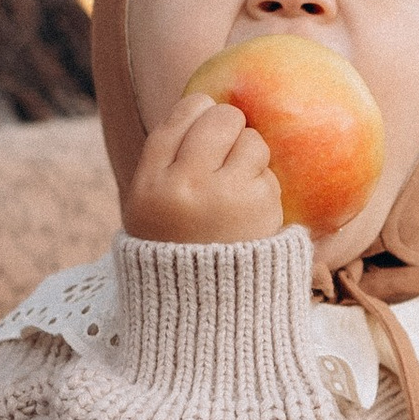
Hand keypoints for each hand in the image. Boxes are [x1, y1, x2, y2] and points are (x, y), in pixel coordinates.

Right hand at [122, 93, 284, 245]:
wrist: (202, 312)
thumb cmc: (174, 253)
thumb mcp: (148, 211)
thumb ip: (167, 165)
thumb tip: (204, 107)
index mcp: (149, 184)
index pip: (178, 119)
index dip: (198, 108)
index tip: (205, 115)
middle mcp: (185, 185)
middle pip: (220, 119)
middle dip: (231, 124)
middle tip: (231, 142)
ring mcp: (226, 196)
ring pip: (253, 142)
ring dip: (251, 157)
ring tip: (237, 186)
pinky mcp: (261, 209)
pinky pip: (270, 176)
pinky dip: (264, 189)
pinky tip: (248, 215)